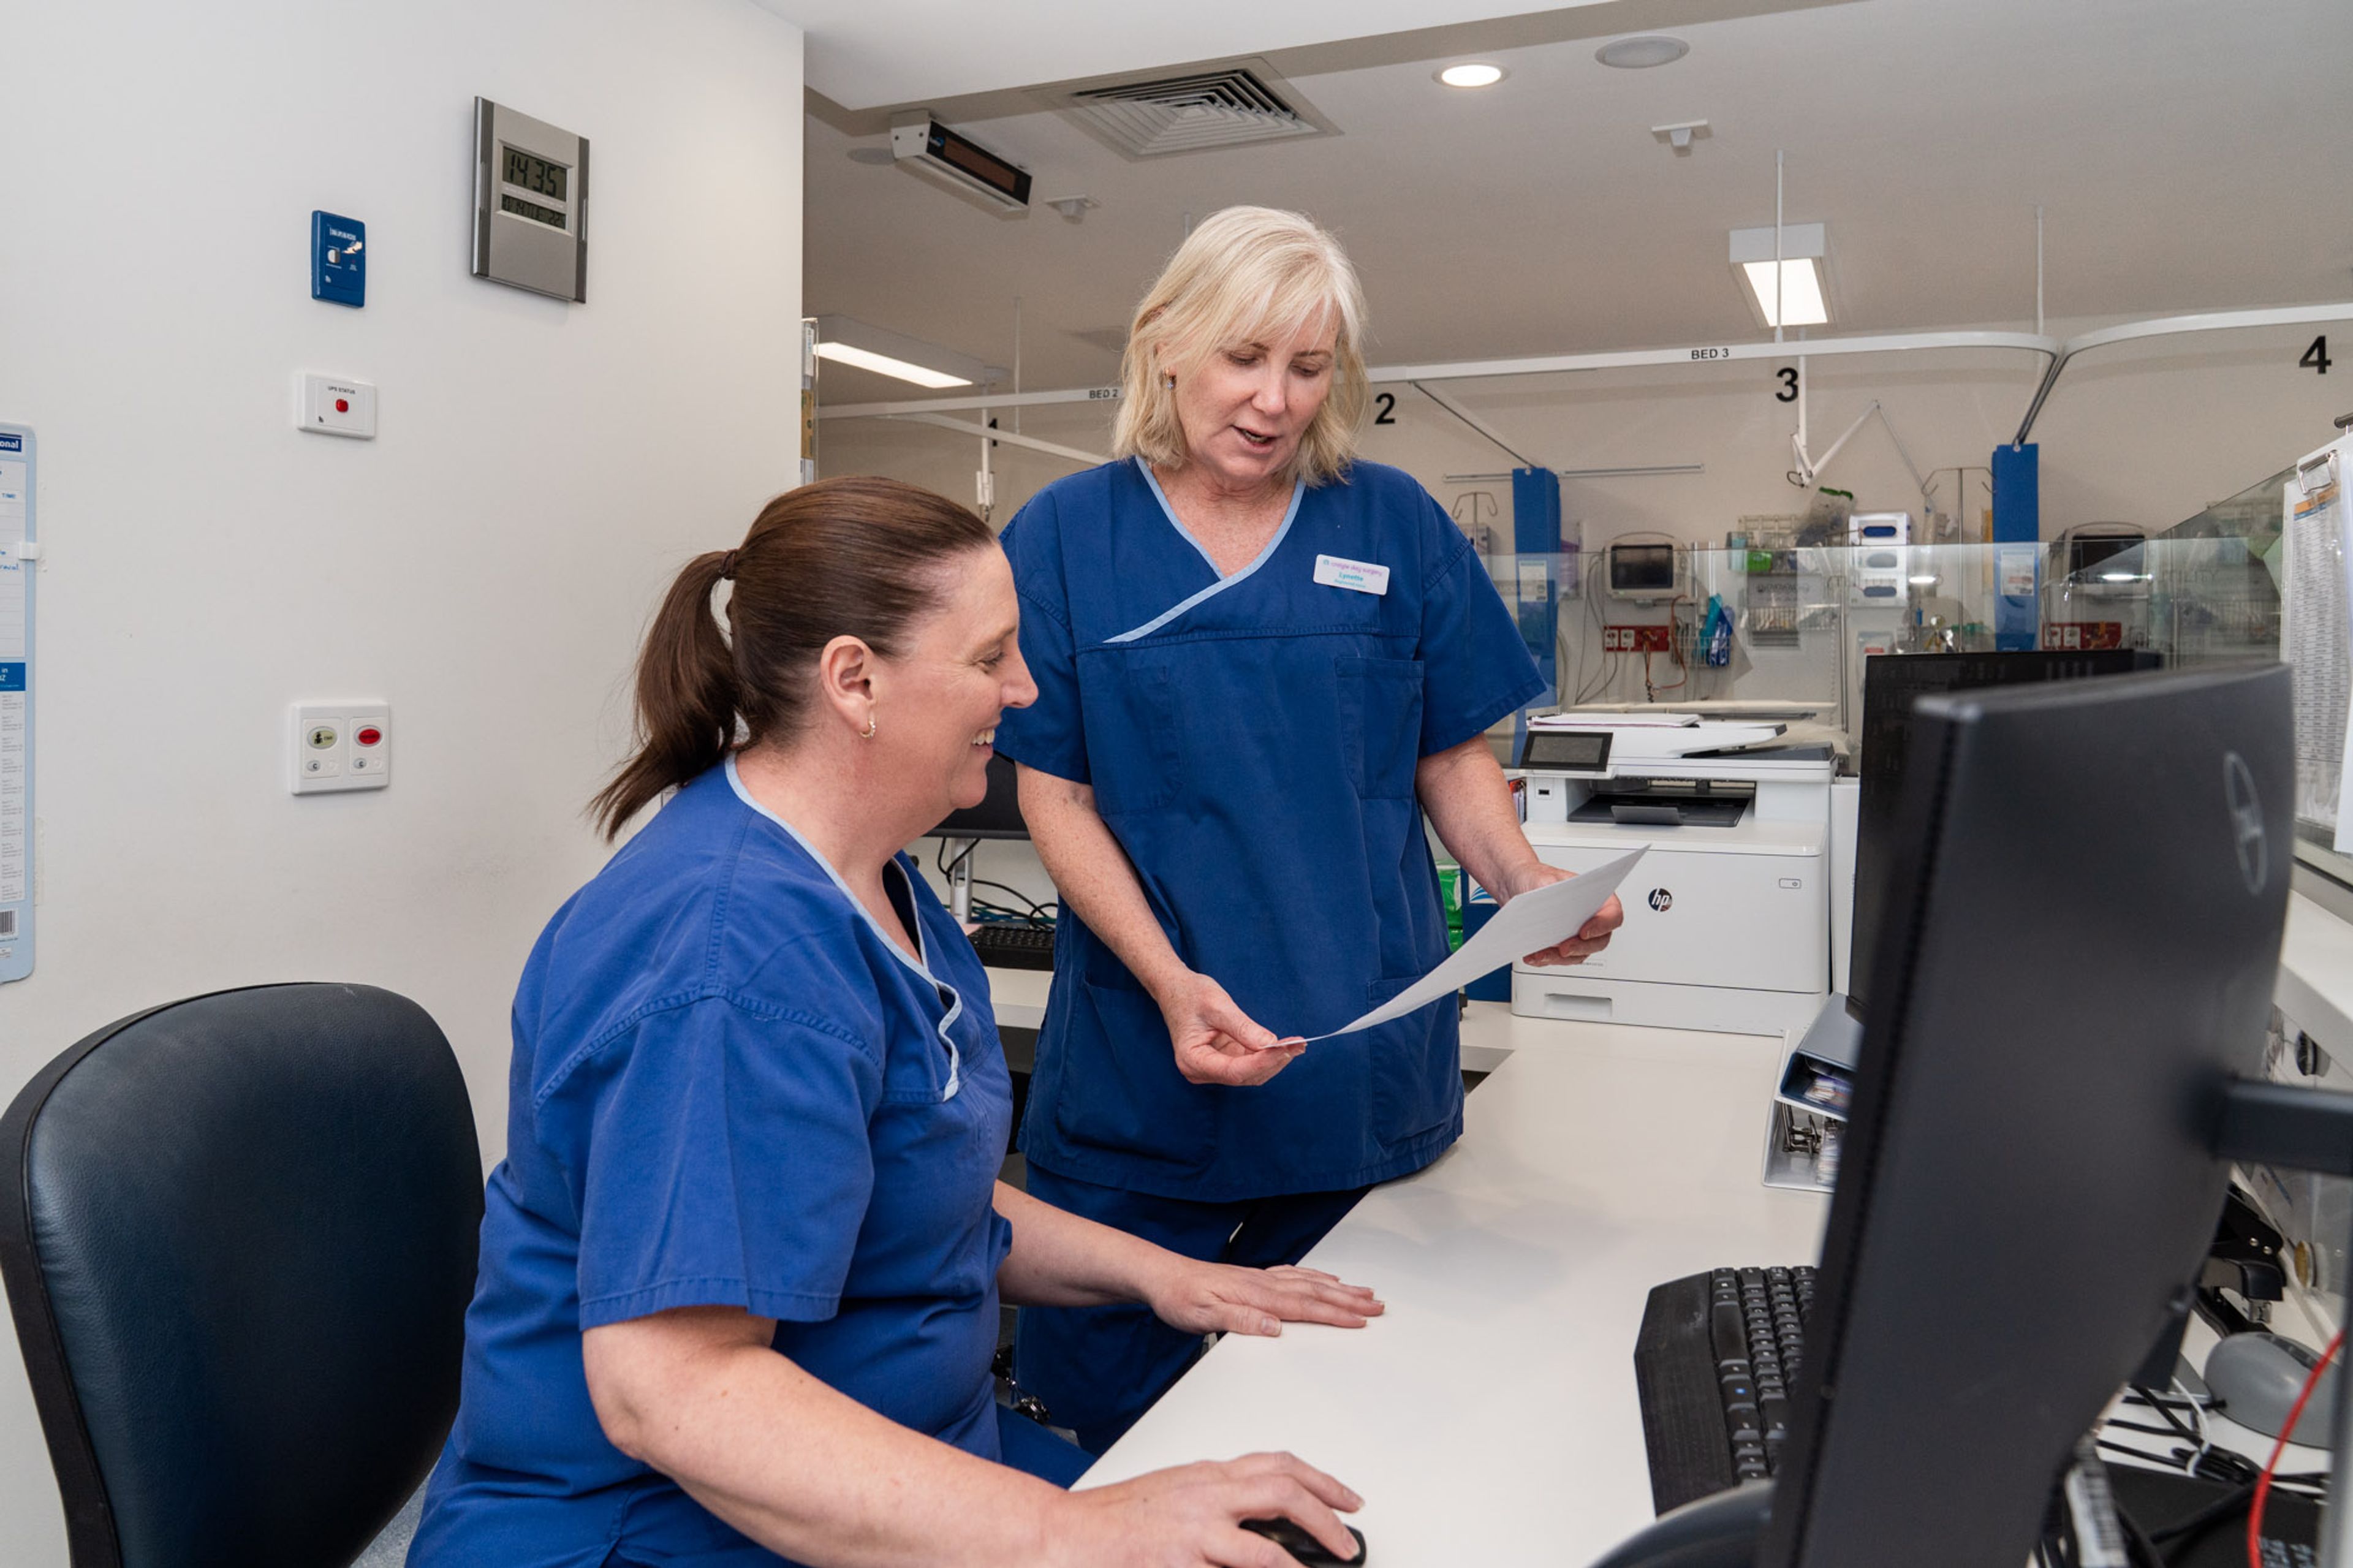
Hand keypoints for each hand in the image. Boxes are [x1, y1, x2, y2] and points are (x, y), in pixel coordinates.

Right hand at [1045, 1452, 1363, 1567]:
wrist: (1062, 1535)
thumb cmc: (1108, 1525)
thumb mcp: (1167, 1503)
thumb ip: (1208, 1508)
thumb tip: (1249, 1528)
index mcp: (1202, 1476)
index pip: (1272, 1464)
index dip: (1315, 1478)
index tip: (1341, 1496)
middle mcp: (1205, 1489)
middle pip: (1283, 1479)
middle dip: (1327, 1502)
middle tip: (1350, 1529)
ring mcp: (1198, 1519)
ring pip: (1274, 1511)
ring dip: (1317, 1530)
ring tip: (1339, 1552)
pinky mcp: (1187, 1550)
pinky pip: (1248, 1557)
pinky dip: (1279, 1565)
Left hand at [1142, 1256, 1383, 1339]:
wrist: (1161, 1276)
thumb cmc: (1179, 1298)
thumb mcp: (1202, 1316)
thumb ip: (1239, 1321)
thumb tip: (1275, 1327)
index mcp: (1255, 1296)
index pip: (1304, 1307)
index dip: (1335, 1315)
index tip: (1361, 1320)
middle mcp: (1262, 1283)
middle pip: (1315, 1291)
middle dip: (1349, 1299)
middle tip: (1378, 1304)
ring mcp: (1260, 1278)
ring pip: (1309, 1282)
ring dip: (1339, 1287)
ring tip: (1364, 1291)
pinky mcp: (1254, 1278)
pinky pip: (1294, 1275)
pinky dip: (1316, 1277)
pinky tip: (1325, 1278)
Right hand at [1156, 972, 1303, 1086]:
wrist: (1176, 988)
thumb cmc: (1191, 994)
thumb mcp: (1217, 1006)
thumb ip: (1243, 1027)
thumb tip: (1270, 1045)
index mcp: (1193, 1060)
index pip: (1234, 1071)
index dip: (1263, 1062)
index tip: (1286, 1049)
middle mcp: (1201, 1071)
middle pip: (1245, 1075)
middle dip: (1273, 1061)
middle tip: (1299, 1044)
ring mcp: (1212, 1068)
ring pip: (1251, 1073)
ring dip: (1274, 1060)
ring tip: (1297, 1044)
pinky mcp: (1223, 1061)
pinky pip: (1249, 1064)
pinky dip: (1267, 1055)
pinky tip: (1284, 1045)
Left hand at [1497, 863, 1624, 967]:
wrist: (1520, 886)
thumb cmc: (1538, 878)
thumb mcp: (1543, 878)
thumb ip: (1551, 889)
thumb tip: (1557, 907)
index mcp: (1596, 898)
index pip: (1612, 915)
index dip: (1602, 925)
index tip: (1584, 931)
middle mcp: (1590, 920)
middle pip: (1598, 941)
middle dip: (1580, 948)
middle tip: (1564, 948)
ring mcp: (1577, 936)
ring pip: (1578, 954)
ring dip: (1559, 958)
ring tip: (1541, 954)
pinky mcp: (1560, 947)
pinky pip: (1558, 959)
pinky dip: (1545, 959)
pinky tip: (1532, 955)